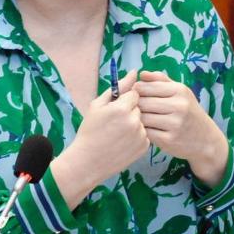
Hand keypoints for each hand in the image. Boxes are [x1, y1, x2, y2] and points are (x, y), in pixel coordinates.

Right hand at [49, 70, 149, 207]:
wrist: (89, 161)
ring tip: (118, 133)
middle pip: (139, 107)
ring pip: (143, 121)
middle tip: (115, 123)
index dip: (124, 100)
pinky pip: (145, 134)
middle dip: (130, 111)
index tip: (115, 108)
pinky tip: (123, 142)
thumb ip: (118, 87)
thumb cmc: (90, 131)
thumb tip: (134, 72)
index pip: (134, 93)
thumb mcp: (97, 106)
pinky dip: (137, 136)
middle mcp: (134, 121)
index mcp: (122, 108)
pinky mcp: (144, 147)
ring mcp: (141, 135)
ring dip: (134, 123)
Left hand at [137, 70, 228, 185]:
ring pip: (142, 118)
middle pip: (141, 102)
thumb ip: (160, 80)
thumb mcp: (180, 92)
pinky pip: (146, 132)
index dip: (136, 91)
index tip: (138, 96)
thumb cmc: (189, 112)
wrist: (206, 139)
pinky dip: (145, 131)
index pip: (144, 86)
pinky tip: (150, 130)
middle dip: (136, 106)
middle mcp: (179, 106)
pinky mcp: (169, 140)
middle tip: (140, 110)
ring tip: (144, 119)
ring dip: (139, 119)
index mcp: (179, 90)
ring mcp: (175, 124)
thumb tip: (141, 74)